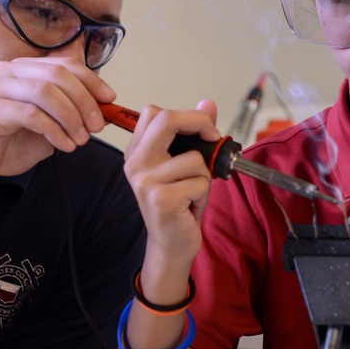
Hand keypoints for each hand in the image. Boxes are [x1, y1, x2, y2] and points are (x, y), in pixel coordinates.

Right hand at [0, 56, 114, 183]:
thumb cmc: (6, 142)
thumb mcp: (46, 124)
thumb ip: (68, 112)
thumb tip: (102, 108)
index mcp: (23, 69)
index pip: (65, 64)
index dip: (91, 80)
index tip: (110, 99)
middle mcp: (8, 71)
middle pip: (58, 75)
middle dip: (85, 100)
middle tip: (97, 126)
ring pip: (46, 92)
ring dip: (71, 117)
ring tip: (80, 139)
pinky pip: (31, 114)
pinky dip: (54, 130)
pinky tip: (64, 145)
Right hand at [122, 101, 218, 271]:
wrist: (171, 245)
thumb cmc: (179, 204)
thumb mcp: (186, 164)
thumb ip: (195, 132)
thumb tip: (207, 103)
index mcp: (137, 151)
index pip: (154, 112)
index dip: (185, 115)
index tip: (203, 129)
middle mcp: (135, 164)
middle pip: (167, 120)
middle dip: (200, 124)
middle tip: (213, 138)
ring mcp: (146, 181)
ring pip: (195, 158)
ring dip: (204, 176)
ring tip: (193, 192)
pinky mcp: (162, 199)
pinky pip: (200, 182)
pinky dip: (204, 194)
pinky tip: (191, 206)